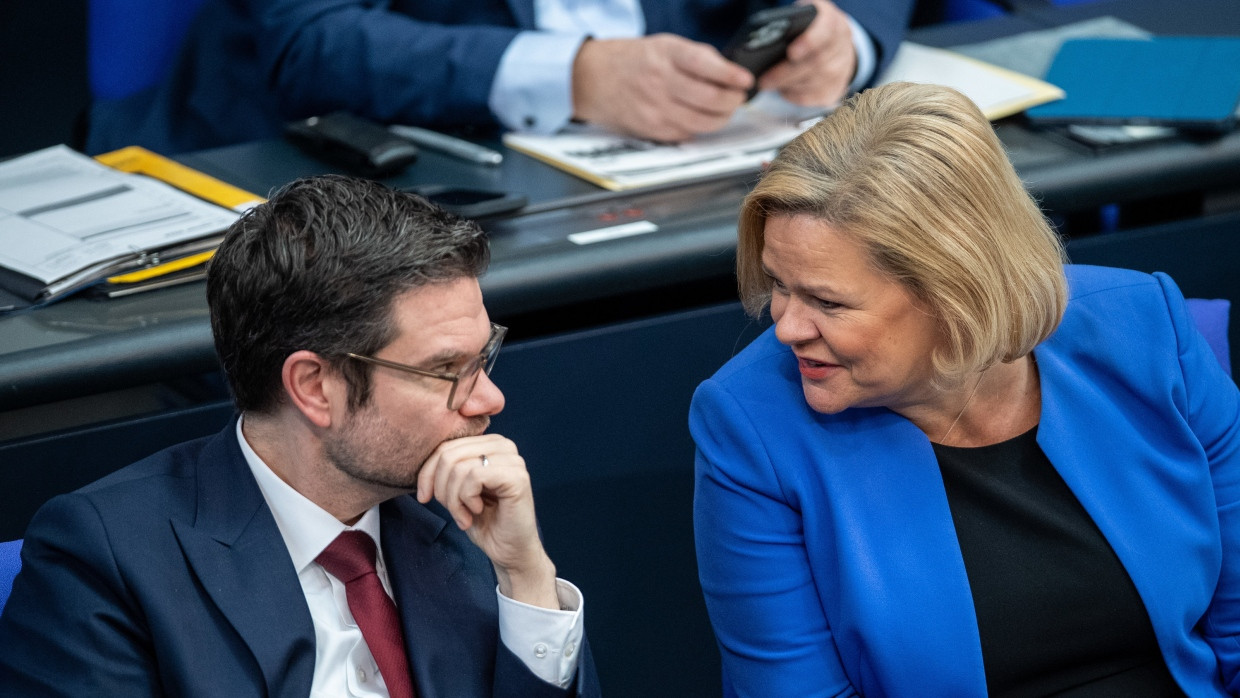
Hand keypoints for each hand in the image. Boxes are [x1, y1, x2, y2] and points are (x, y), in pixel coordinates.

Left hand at [416, 433, 558, 608]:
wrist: (509, 551)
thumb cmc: (485, 521)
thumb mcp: (457, 489)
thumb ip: (447, 468)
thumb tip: (421, 461)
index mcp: (489, 444)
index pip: (446, 445)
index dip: (427, 473)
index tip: (424, 498)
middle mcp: (503, 446)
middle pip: (449, 454)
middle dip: (440, 487)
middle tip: (451, 510)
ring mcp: (513, 460)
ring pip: (459, 467)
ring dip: (453, 499)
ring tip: (464, 516)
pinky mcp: (517, 477)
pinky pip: (474, 477)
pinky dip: (466, 499)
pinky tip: (476, 512)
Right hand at [571, 33, 753, 141]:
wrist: (593, 79)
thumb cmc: (632, 60)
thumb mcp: (664, 45)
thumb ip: (697, 57)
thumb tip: (729, 73)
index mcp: (665, 54)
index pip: (705, 65)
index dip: (730, 75)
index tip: (745, 79)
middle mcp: (660, 82)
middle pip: (710, 99)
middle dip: (733, 100)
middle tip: (738, 96)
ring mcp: (656, 109)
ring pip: (704, 122)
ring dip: (722, 117)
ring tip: (725, 108)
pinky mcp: (653, 130)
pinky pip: (688, 133)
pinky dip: (700, 126)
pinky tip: (700, 117)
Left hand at [757, 0, 856, 106]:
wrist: (834, 42)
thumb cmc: (809, 28)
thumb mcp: (802, 16)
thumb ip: (790, 21)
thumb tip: (767, 36)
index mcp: (832, 22)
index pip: (825, 31)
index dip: (809, 42)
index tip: (791, 53)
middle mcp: (841, 46)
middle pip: (816, 63)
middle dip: (786, 73)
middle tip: (764, 80)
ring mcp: (842, 69)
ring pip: (814, 82)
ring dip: (787, 85)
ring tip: (767, 84)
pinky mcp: (836, 89)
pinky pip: (814, 96)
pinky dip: (794, 95)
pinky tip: (782, 90)